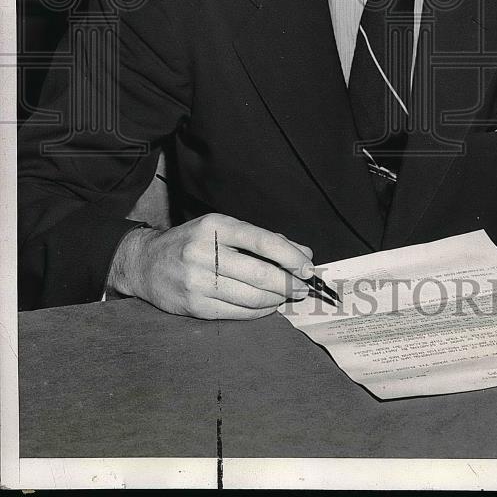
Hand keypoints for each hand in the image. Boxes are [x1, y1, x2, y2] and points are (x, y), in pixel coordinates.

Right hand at [107, 214, 313, 318]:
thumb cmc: (194, 243)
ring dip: (276, 299)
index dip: (290, 256)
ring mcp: (197, 281)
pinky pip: (237, 313)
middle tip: (302, 287)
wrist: (146, 263)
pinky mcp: (194, 306)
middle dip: (288, 283)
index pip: (262, 241)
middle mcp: (205, 252)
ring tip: (286, 296)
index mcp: (216, 227)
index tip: (307, 267)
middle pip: (259, 274)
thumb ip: (265, 240)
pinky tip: (267, 306)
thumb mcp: (225, 229)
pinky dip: (258, 311)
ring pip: (250, 297)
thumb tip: (303, 254)